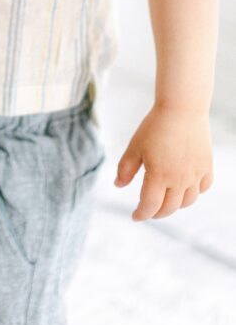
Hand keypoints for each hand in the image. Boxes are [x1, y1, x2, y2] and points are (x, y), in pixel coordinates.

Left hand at [115, 105, 212, 220]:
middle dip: (156, 213)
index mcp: (159, 176)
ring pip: (187, 202)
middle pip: (169, 208)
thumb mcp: (135, 147)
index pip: (150, 206)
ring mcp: (195, 175)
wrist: (181, 108)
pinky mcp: (206, 167)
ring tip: (166, 202)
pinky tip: (185, 189)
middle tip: (148, 211)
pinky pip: (202, 188)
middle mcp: (180, 180)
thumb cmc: (155, 126)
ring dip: (175, 206)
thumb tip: (118, 185)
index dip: (141, 214)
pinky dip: (193, 193)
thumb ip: (125, 169)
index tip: (135, 216)